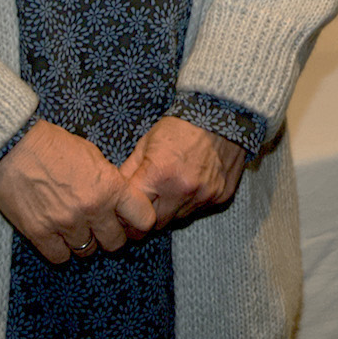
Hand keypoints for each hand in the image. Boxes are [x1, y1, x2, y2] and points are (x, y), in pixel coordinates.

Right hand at [0, 120, 151, 263]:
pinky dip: (61, 250)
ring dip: (85, 242)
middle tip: (103, 228)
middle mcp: (92, 209)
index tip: (131, 222)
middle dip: (111, 236)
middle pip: (115, 242)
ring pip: (88, 251)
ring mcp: (66, 223)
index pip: (143, 218)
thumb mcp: (93, 156)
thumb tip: (117, 200)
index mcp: (110, 186)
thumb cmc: (53, 145)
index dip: (139, 221)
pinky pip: (60, 257)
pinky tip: (58, 238)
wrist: (14, 147)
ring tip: (77, 229)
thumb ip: (108, 182)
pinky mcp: (40, 233)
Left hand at [121, 116, 248, 231]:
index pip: (133, 213)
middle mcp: (182, 191)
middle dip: (148, 216)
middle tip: (149, 201)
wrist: (224, 114)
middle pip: (155, 224)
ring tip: (173, 185)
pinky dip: (192, 201)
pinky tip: (193, 181)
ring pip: (178, 218)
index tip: (126, 210)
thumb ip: (128, 172)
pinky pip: (199, 209)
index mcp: (159, 176)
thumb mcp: (146, 143)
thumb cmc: (181, 126)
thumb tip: (113, 194)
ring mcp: (205, 196)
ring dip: (171, 208)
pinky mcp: (221, 196)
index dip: (127, 213)